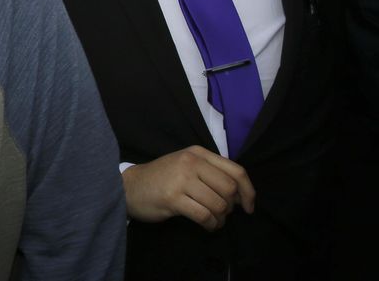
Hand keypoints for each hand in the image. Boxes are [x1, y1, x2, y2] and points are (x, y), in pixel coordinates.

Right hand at [122, 145, 254, 230]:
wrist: (129, 186)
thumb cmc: (162, 178)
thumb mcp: (186, 166)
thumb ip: (211, 172)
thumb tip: (241, 195)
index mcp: (197, 153)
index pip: (235, 170)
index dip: (248, 191)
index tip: (249, 207)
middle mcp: (191, 162)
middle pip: (229, 189)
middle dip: (231, 207)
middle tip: (222, 213)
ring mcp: (181, 179)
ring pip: (218, 204)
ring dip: (220, 219)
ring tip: (213, 221)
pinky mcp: (173, 198)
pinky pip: (204, 216)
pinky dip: (210, 225)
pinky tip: (206, 226)